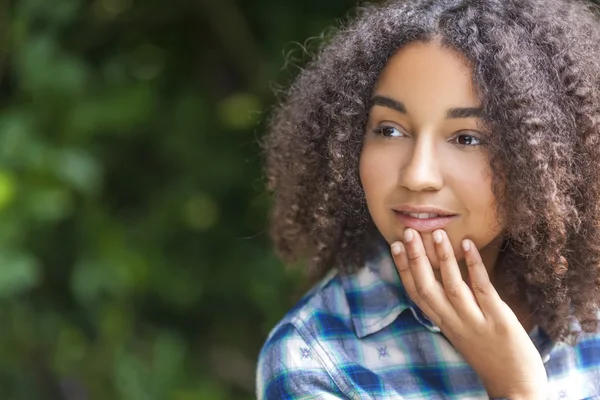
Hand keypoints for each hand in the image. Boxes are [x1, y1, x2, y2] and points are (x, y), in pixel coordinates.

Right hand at [390, 228, 547, 398]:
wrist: (514, 387)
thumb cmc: (489, 356)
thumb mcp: (462, 331)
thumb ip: (452, 308)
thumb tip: (445, 277)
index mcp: (443, 323)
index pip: (416, 293)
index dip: (403, 268)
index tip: (396, 245)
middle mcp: (453, 322)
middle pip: (427, 287)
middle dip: (416, 258)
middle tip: (408, 232)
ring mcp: (475, 322)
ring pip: (452, 286)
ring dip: (442, 258)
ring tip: (436, 233)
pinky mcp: (498, 320)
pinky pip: (483, 289)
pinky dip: (474, 266)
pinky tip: (468, 245)